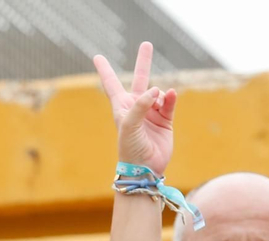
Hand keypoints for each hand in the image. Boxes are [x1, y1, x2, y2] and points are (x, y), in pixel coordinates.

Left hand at [93, 43, 176, 174]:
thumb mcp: (129, 125)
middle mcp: (136, 107)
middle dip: (144, 62)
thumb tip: (157, 90)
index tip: (97, 56)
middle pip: (140, 79)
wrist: (144, 168)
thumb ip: (140, 105)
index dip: (105, 69)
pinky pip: (169, 103)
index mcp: (121, 107)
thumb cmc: (130, 148)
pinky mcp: (165, 120)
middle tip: (147, 44)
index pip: (111, 83)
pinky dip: (171, 98)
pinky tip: (171, 95)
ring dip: (160, 94)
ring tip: (160, 102)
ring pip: (159, 93)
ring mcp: (152, 113)